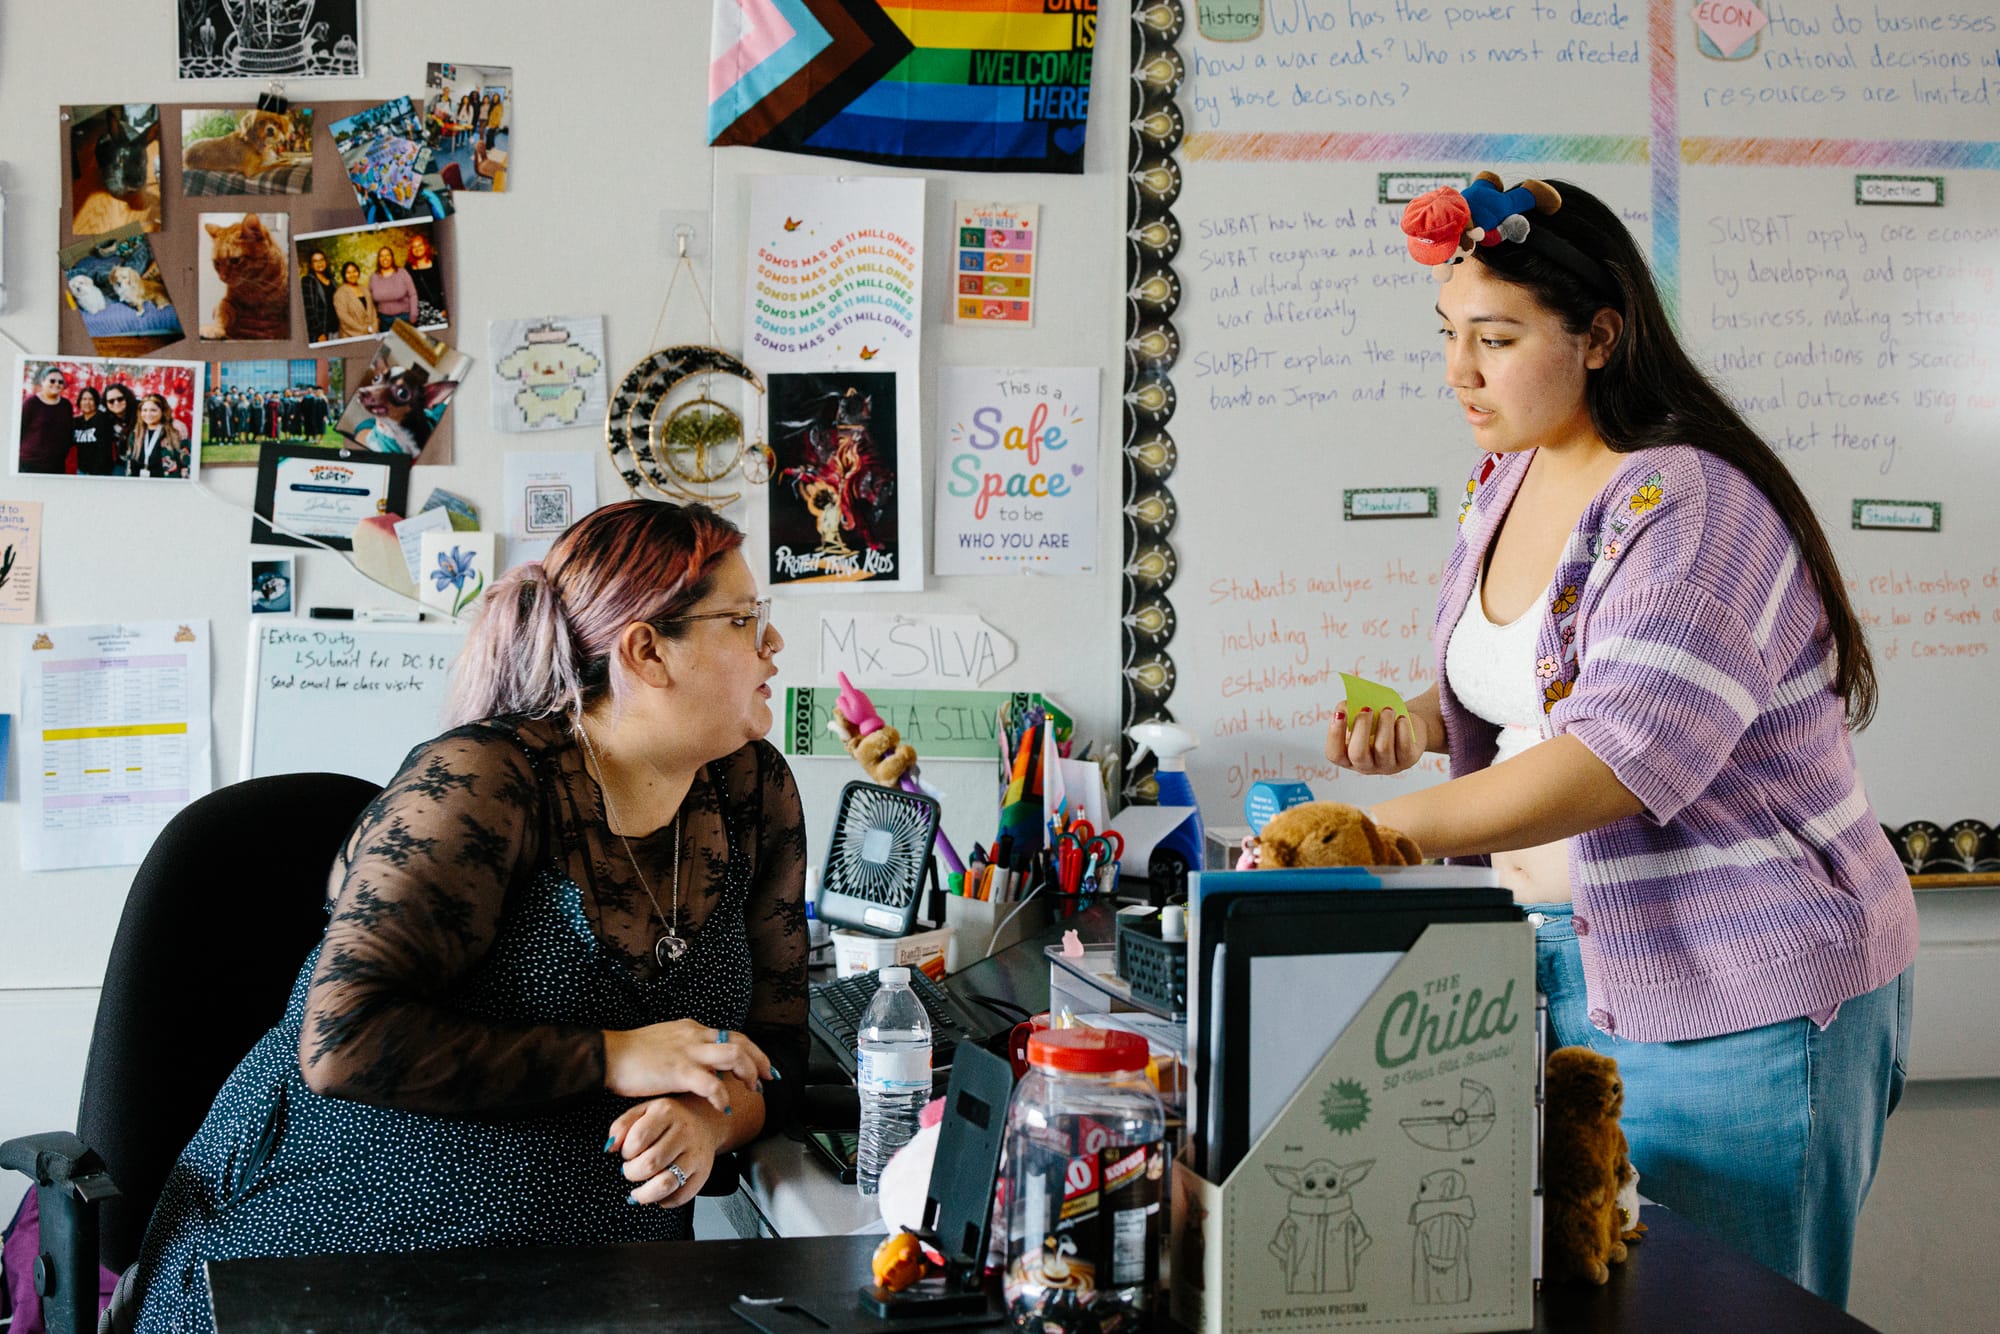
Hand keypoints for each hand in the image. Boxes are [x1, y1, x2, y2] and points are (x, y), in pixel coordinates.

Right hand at [601, 1020, 771, 1106]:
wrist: (609, 1055)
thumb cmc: (631, 1054)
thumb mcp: (665, 1042)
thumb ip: (685, 1050)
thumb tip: (699, 1066)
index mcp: (692, 1029)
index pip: (732, 1035)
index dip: (752, 1051)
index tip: (761, 1067)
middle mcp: (695, 1036)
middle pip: (741, 1042)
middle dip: (759, 1061)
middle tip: (768, 1079)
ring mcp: (688, 1052)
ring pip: (734, 1055)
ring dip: (748, 1073)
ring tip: (752, 1090)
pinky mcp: (678, 1071)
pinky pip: (711, 1084)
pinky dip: (722, 1096)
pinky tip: (724, 1108)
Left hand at [609, 1096, 723, 1207]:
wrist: (704, 1120)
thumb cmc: (668, 1119)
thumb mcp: (643, 1111)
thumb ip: (622, 1126)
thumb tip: (610, 1148)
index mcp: (666, 1112)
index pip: (638, 1139)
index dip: (626, 1152)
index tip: (626, 1154)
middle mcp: (684, 1132)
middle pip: (650, 1164)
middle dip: (632, 1173)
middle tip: (631, 1171)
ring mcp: (695, 1154)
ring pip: (666, 1183)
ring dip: (645, 1194)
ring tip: (638, 1192)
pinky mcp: (703, 1172)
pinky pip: (681, 1196)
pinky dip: (665, 1201)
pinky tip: (659, 1193)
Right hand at [1325, 705, 1427, 774]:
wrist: (1403, 722)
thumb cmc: (1376, 718)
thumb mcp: (1358, 715)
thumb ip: (1348, 709)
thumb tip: (1350, 706)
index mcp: (1348, 757)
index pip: (1334, 754)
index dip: (1335, 735)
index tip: (1339, 714)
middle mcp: (1366, 766)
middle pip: (1358, 753)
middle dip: (1361, 727)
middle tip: (1367, 708)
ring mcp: (1387, 766)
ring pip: (1383, 747)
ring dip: (1384, 723)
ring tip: (1387, 709)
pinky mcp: (1407, 760)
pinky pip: (1403, 745)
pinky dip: (1402, 728)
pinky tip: (1401, 719)